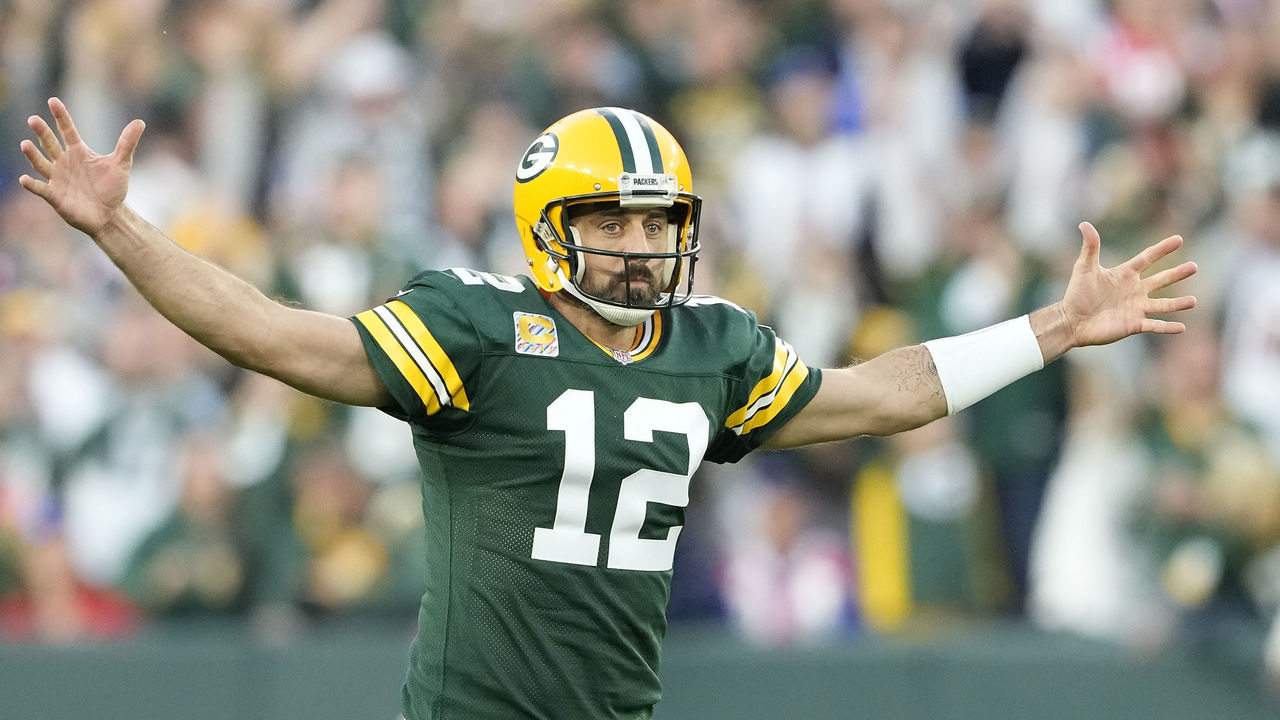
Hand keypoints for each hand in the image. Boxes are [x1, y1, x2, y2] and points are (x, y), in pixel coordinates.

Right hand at [18, 97, 145, 236]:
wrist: (110, 215)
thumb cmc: (112, 188)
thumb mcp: (121, 164)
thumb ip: (127, 143)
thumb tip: (140, 122)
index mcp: (78, 152)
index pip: (67, 130)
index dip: (61, 117)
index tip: (53, 101)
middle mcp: (64, 162)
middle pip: (50, 144)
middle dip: (42, 132)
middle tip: (33, 119)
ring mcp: (57, 178)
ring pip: (41, 164)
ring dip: (33, 155)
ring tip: (25, 144)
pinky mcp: (55, 196)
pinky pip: (41, 189)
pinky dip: (32, 185)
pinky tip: (24, 179)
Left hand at [1061, 222, 1197, 346]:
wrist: (1071, 321)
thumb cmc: (1077, 294)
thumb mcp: (1084, 268)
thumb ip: (1090, 247)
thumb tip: (1084, 224)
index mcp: (1125, 275)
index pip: (1147, 258)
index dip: (1162, 249)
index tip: (1179, 239)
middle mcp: (1134, 290)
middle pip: (1161, 280)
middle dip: (1177, 274)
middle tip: (1194, 267)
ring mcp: (1136, 308)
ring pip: (1162, 305)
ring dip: (1178, 303)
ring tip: (1193, 301)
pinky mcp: (1133, 325)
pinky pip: (1154, 326)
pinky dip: (1167, 327)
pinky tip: (1181, 327)